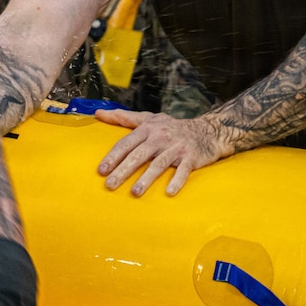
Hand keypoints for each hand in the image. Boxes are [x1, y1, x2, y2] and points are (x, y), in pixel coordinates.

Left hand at [94, 109, 231, 196]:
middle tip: (110, 184)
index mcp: (148, 128)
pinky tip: (169, 192)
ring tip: (135, 192)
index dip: (113, 156)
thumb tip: (98, 113)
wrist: (206, 131)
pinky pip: (183, 170)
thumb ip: (123, 117)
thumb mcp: (148, 118)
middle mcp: (161, 137)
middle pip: (139, 154)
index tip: (101, 170)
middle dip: (124, 170)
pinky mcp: (192, 157)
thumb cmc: (171, 127)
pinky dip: (177, 181)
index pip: (127, 143)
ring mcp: (176, 147)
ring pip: (159, 164)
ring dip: (147, 178)